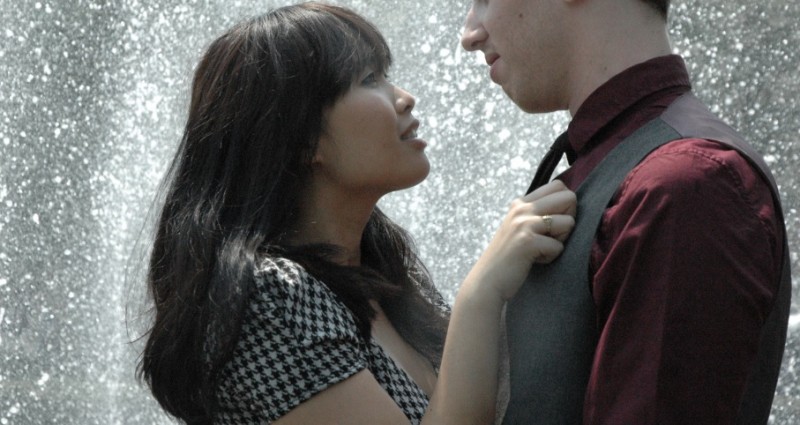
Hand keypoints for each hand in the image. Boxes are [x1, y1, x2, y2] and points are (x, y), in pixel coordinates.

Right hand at [466, 180, 575, 301]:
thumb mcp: (519, 227)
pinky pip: (559, 246)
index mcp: (521, 203)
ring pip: (569, 222)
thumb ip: (537, 213)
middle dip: (568, 220)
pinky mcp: (528, 241)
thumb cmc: (509, 258)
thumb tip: (570, 202)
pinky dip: (550, 257)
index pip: (559, 186)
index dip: (565, 206)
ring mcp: (523, 223)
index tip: (551, 225)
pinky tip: (533, 260)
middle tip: (550, 237)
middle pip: (569, 197)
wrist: (487, 281)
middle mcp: (522, 208)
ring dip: (560, 241)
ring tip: (540, 250)